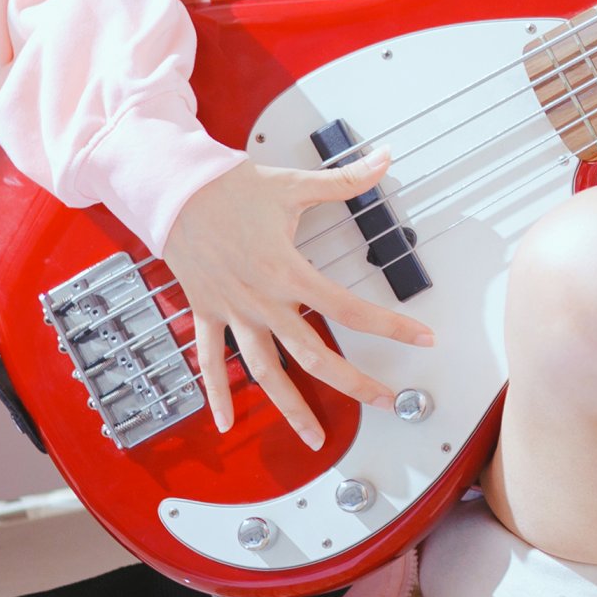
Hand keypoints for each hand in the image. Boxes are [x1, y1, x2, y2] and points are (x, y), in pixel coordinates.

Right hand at [157, 155, 437, 447]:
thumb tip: (387, 157)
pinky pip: (210, 360)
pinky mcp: (207, 312)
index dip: (391, 326)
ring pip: (265, 371)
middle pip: (314, 356)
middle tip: (386, 402)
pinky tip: (225, 422)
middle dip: (354, 383)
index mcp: (288, 272)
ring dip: (290, 408)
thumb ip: (346, 180)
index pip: (350, 309)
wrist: (173, 189)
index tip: (423, 339)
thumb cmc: (231, 187)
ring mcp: (233, 312)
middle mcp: (262, 301)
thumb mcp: (294, 185)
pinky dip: (216, 393)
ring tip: (313, 439)